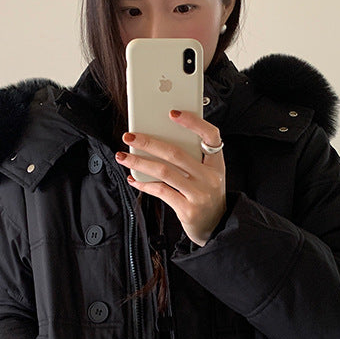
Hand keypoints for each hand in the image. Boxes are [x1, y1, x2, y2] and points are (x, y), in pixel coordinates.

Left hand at [115, 109, 225, 246]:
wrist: (216, 226)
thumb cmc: (206, 195)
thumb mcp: (207, 174)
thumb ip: (191, 158)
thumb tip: (156, 140)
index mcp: (217, 164)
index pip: (211, 135)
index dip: (193, 122)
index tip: (172, 112)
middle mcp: (211, 177)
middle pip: (176, 153)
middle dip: (148, 142)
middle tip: (129, 136)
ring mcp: (200, 194)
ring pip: (164, 171)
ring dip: (139, 162)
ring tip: (123, 156)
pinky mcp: (188, 210)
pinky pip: (161, 191)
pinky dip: (144, 183)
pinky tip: (133, 178)